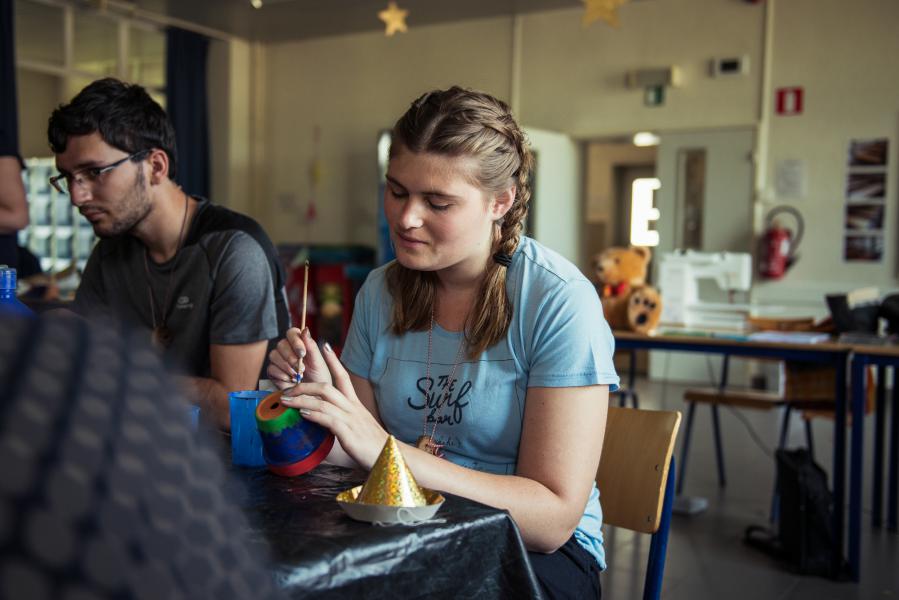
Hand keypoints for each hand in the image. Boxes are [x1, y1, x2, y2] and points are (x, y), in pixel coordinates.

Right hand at [266, 327, 332, 389]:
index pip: (291, 333)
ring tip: (298, 376)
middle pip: (281, 344)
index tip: (302, 353)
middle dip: (291, 357)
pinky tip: (291, 380)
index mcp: (299, 343)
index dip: (295, 341)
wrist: (314, 394)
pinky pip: (271, 369)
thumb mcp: (318, 362)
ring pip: (274, 355)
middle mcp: (287, 349)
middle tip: (301, 368)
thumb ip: (311, 346)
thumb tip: (306, 329)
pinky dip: (282, 375)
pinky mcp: (273, 372)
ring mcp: (279, 360)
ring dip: (286, 367)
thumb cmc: (318, 377)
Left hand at [280, 341, 387, 469]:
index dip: (334, 361)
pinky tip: (302, 413)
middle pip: (327, 387)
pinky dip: (313, 414)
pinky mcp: (349, 433)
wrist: (392, 457)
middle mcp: (353, 408)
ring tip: (285, 400)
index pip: (344, 377)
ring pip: (324, 401)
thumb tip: (326, 428)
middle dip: (304, 385)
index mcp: (355, 405)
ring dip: (302, 399)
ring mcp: (351, 420)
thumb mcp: (357, 429)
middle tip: (287, 388)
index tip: (325, 346)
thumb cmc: (374, 446)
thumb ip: (343, 425)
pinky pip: (329, 419)